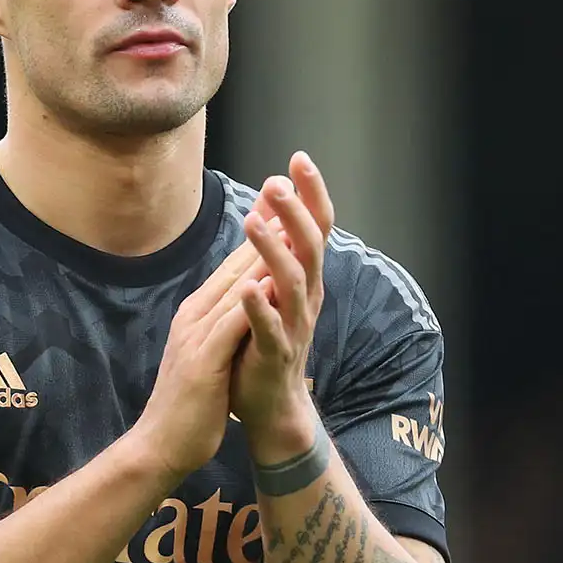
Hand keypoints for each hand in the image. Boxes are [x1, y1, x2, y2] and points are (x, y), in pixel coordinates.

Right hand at [129, 226, 276, 485]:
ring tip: (288, 224)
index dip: (259, 233)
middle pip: (234, 265)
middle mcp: (194, 316)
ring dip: (260, 255)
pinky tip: (271, 283)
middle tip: (288, 192)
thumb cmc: (188, 403)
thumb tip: (237, 302)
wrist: (160, 445)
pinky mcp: (202, 360)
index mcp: (196, 314)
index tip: (282, 204)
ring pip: (234, 287)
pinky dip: (251, 301)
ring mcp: (195, 336)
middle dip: (262, 228)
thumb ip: (218, 325)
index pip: (232, 266)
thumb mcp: (204, 354)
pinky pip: (230, 324)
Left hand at [228, 152, 336, 462]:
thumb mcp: (273, 287)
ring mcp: (294, 327)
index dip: (311, 193)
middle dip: (295, 213)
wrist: (270, 404)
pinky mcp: (276, 355)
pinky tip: (247, 288)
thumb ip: (276, 249)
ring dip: (274, 251)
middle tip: (277, 183)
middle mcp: (306, 297)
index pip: (315, 227)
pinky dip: (259, 307)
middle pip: (309, 247)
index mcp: (305, 278)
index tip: (299, 157)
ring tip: (254, 224)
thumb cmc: (266, 339)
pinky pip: (271, 329)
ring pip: (291, 283)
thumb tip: (275, 198)